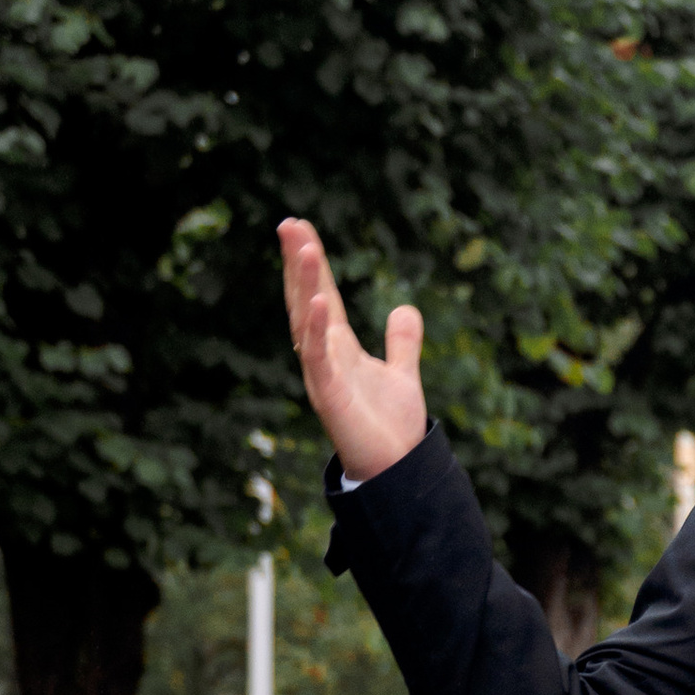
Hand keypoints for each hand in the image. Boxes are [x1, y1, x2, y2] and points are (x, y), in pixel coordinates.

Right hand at [277, 219, 428, 481]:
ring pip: (308, 322)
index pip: (322, 295)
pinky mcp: (329, 396)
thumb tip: (404, 307)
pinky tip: (315, 300)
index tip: (300, 227)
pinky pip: (317, 358)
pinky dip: (315, 329)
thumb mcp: (402, 375)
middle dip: (298, 263)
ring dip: (306, 284)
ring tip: (306, 248)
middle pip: (306, 300)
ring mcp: (323, 375)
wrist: (395, 471)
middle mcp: (325, 357)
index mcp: (339, 348)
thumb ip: (402, 343)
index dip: (313, 263)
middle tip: (289, 224)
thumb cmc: (390, 427)